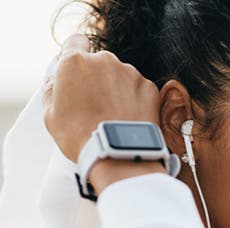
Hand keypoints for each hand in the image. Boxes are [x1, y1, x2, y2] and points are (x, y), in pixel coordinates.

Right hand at [42, 34, 159, 162]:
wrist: (117, 153)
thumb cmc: (80, 136)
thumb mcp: (51, 114)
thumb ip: (52, 89)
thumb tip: (55, 80)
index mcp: (75, 62)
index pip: (75, 42)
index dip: (76, 54)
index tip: (77, 69)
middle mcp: (105, 61)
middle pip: (100, 62)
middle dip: (97, 77)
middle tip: (94, 103)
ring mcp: (130, 72)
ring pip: (121, 75)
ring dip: (117, 89)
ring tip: (113, 115)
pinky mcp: (149, 87)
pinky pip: (138, 88)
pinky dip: (134, 99)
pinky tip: (128, 118)